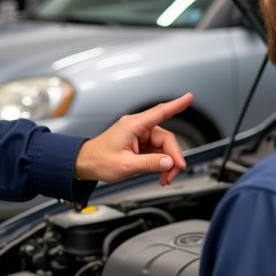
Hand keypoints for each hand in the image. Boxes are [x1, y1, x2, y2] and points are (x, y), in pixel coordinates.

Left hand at [74, 93, 194, 185]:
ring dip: (167, 163)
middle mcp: (137, 128)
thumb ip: (149, 164)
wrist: (85, 164)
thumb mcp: (125, 165)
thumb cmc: (98, 160)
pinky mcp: (139, 145)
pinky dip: (160, 164)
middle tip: (173, 174)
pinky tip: (160, 174)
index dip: (177, 105)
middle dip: (172, 157)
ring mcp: (138, 136)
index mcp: (133, 125)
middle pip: (166, 139)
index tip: (189, 97)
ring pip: (163, 147)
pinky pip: (156, 152)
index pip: (160, 112)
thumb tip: (168, 163)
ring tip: (165, 178)